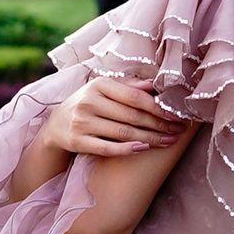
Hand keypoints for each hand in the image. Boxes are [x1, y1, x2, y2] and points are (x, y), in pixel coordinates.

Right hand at [44, 76, 189, 156]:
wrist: (56, 124)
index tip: (176, 115)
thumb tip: (154, 84)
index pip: (134, 97)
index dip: (158, 107)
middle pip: (132, 116)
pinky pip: (107, 148)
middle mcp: (89, 102)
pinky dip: (127, 149)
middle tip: (178, 131)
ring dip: (150, 139)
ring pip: (123, 133)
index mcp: (99, 85)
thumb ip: (128, 86)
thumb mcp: (104, 89)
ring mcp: (82, 122)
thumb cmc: (88, 104)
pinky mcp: (78, 141)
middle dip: (159, 125)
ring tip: (169, 141)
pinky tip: (144, 149)